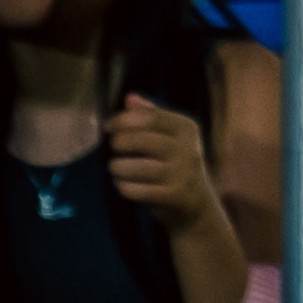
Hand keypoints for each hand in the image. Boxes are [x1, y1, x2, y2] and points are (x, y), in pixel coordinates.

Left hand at [106, 94, 219, 234]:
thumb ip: (151, 117)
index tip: (107, 126)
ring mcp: (183, 174)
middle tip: (112, 148)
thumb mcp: (170, 137)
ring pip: (138, 167)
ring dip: (118, 167)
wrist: (195, 204)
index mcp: (186, 129)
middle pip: (142, 140)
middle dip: (119, 143)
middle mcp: (188, 149)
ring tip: (114, 167)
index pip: (150, 117)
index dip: (123, 120)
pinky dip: (124, 187)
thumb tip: (129, 98)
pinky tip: (121, 184)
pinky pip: (140, 191)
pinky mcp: (175, 196)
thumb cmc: (174, 164)